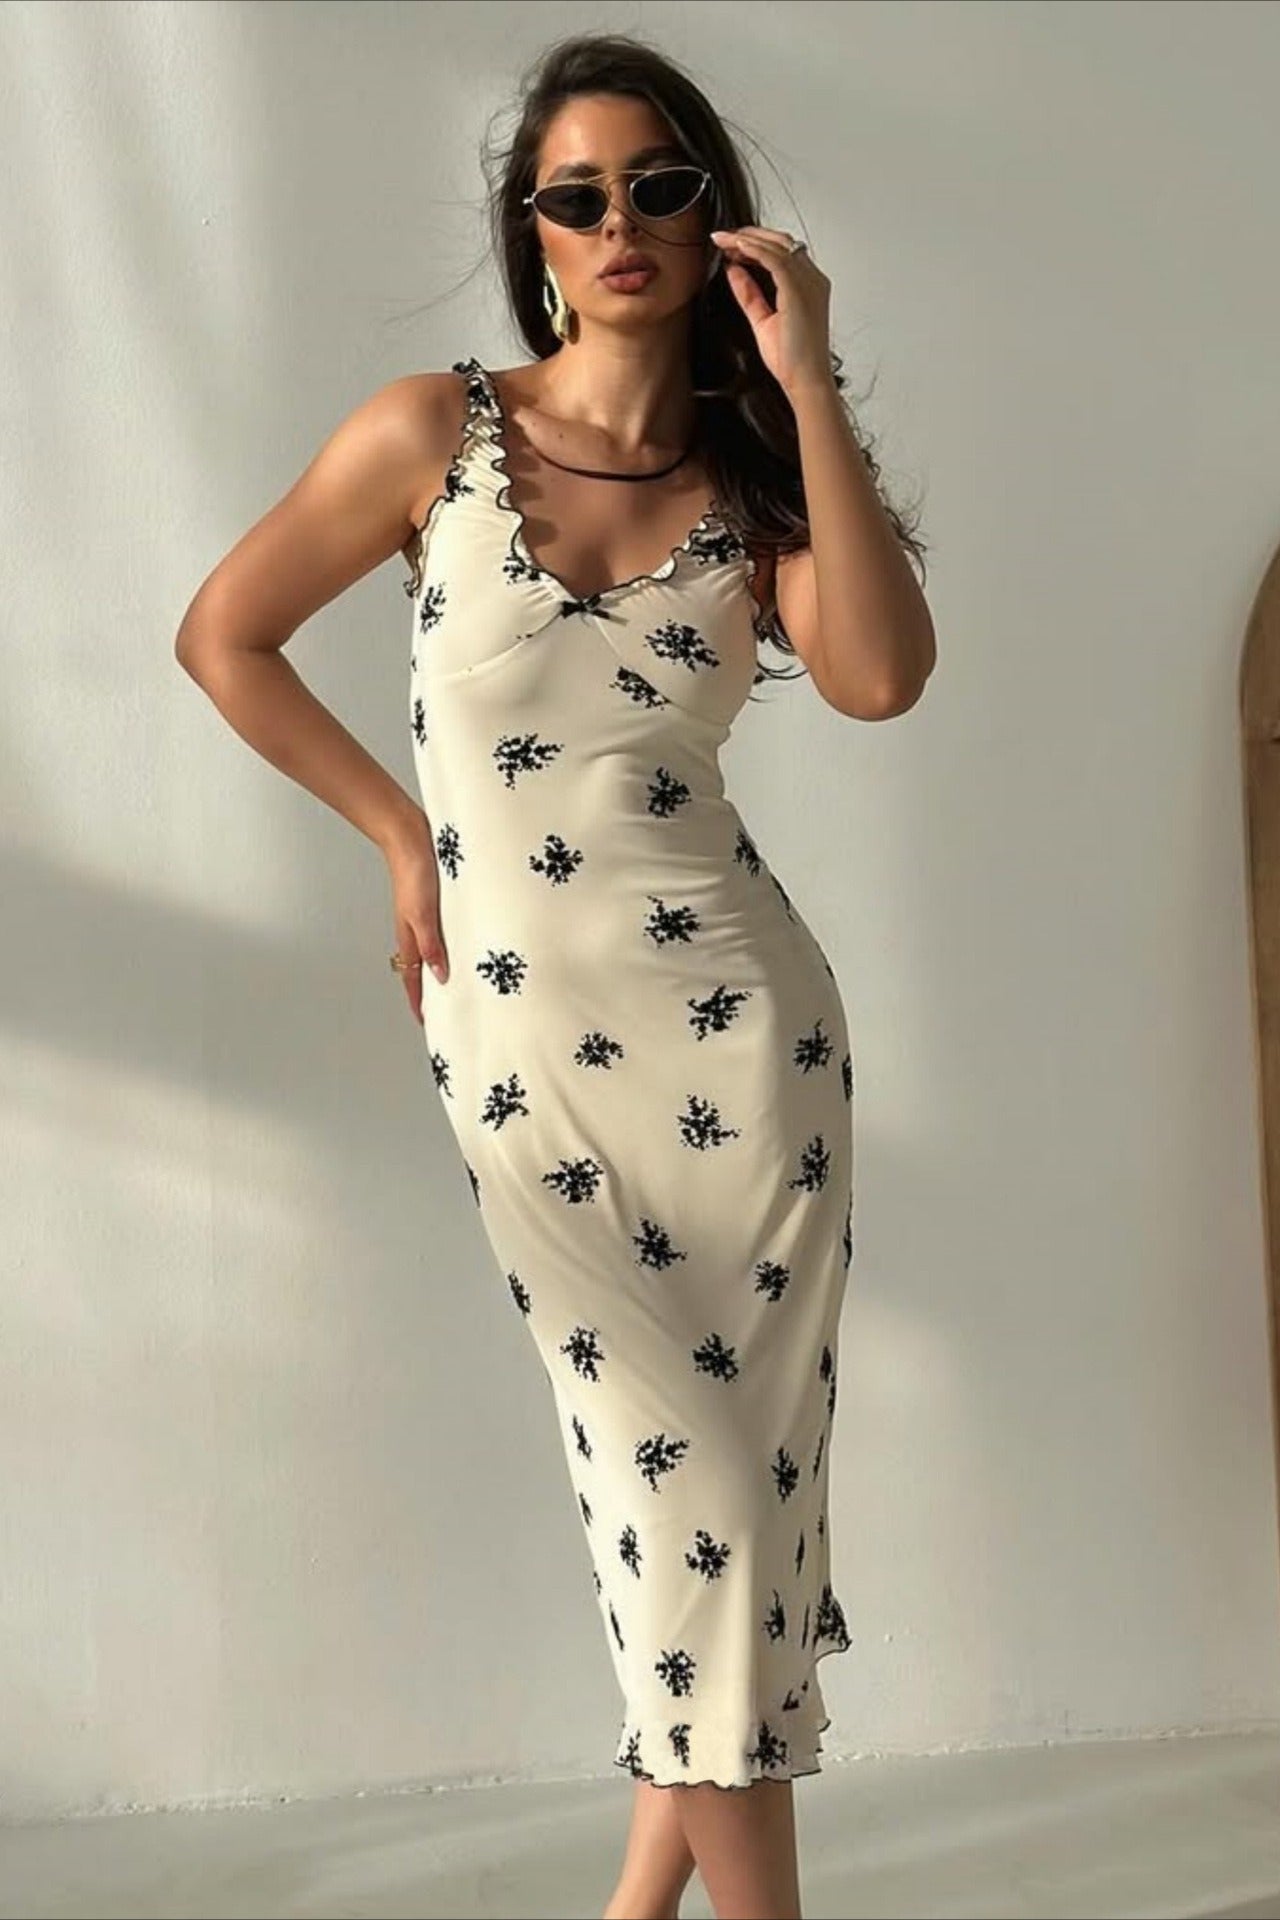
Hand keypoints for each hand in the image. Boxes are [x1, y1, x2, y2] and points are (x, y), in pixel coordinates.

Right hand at [384, 831, 448, 1025]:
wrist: (411, 837)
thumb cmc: (414, 873)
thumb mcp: (424, 915)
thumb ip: (432, 946)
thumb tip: (440, 977)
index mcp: (409, 938)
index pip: (413, 979)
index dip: (420, 1002)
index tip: (427, 1022)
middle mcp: (416, 931)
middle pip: (423, 969)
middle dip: (433, 990)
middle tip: (449, 1008)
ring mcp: (425, 917)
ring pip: (434, 950)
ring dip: (445, 967)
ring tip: (462, 982)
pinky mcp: (436, 903)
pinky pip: (444, 931)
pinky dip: (453, 944)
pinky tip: (468, 942)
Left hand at [709, 225, 832, 399]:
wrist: (805, 381)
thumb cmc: (792, 360)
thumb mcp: (762, 320)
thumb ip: (749, 294)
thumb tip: (734, 271)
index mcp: (808, 286)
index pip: (783, 252)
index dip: (756, 244)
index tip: (732, 245)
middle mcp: (812, 280)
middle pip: (782, 241)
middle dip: (751, 235)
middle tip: (724, 236)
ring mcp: (808, 283)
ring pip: (778, 244)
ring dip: (749, 238)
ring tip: (724, 239)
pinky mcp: (798, 290)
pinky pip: (775, 258)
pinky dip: (754, 249)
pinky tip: (736, 247)